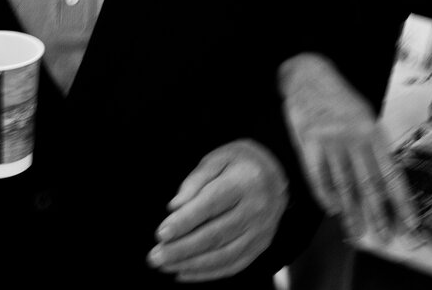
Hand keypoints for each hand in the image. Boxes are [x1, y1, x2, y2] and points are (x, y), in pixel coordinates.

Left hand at [148, 139, 288, 281]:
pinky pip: (233, 265)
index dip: (185, 221)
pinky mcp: (261, 245)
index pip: (211, 205)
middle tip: (154, 257)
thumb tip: (174, 207)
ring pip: (224, 255)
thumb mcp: (218, 158)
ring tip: (164, 265)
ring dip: (191, 264)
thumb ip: (195, 180)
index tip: (161, 233)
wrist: (277, 172)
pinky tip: (183, 272)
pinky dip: (207, 273)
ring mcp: (261, 231)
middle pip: (216, 234)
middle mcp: (256, 209)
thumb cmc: (240, 163)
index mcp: (245, 181)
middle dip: (182, 249)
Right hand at [278, 53, 418, 241]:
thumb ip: (374, 145)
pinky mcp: (307, 144)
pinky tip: (332, 210)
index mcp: (372, 131)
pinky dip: (325, 194)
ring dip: (351, 213)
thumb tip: (387, 180)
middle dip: (378, 215)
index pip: (391, 174)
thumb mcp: (365, 114)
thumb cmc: (341, 98)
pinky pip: (317, 176)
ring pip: (343, 185)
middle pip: (368, 184)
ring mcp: (329, 142)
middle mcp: (353, 139)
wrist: (309, 74)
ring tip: (357, 234)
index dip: (402, 201)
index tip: (411, 224)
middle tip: (384, 238)